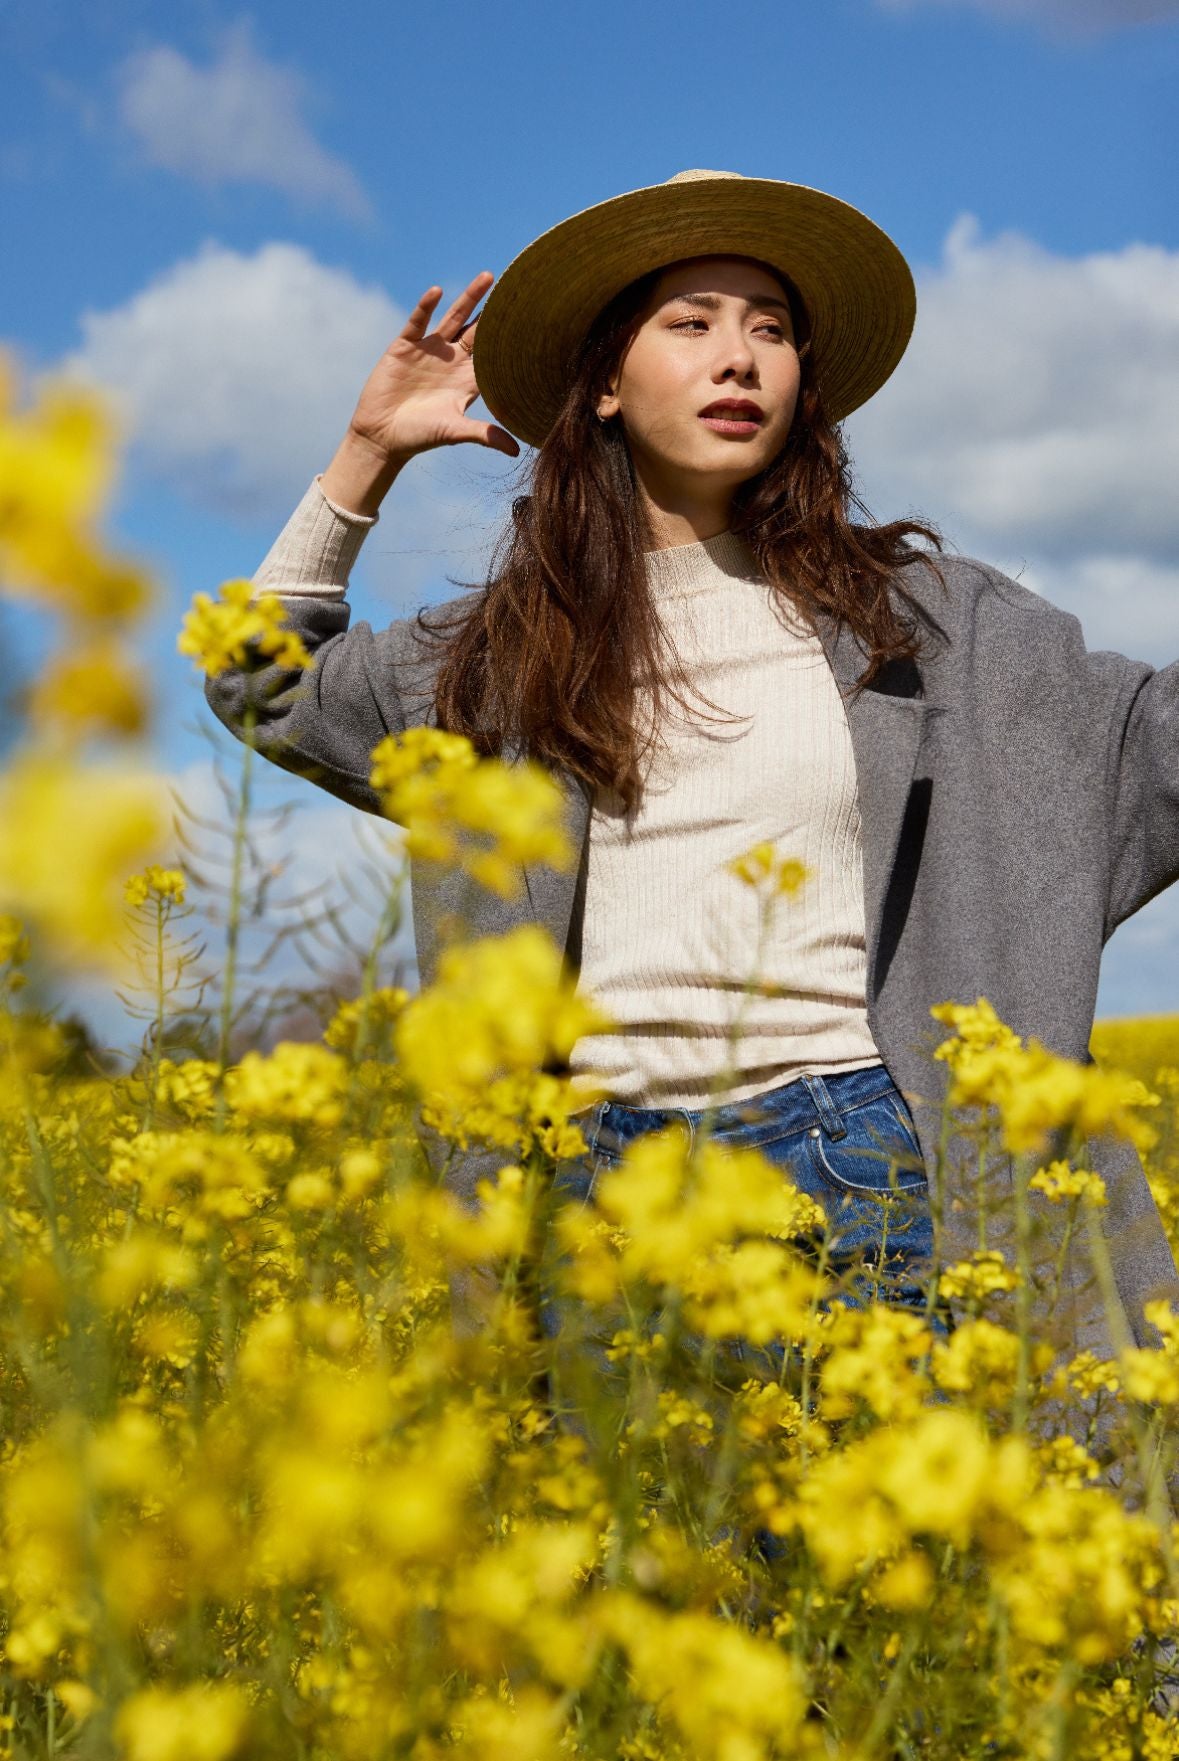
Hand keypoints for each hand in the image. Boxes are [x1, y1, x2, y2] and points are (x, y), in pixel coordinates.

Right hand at [346, 271, 519, 463]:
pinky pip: (418, 321)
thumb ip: (484, 435)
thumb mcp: (455, 431)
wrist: (382, 435)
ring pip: (453, 317)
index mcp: (466, 380)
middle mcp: (451, 361)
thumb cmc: (420, 436)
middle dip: (495, 310)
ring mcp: (429, 350)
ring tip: (488, 277)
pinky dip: (426, 306)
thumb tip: (516, 452)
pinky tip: (437, 291)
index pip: (493, 354)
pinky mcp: (404, 346)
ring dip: (469, 298)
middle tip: (516, 288)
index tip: (532, 320)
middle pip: (478, 329)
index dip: (510, 338)